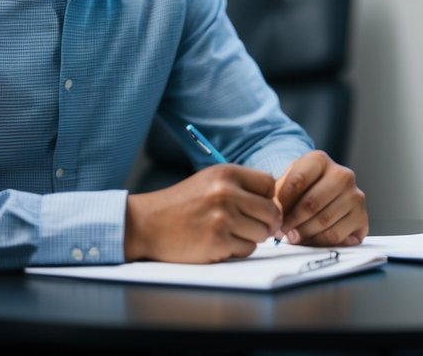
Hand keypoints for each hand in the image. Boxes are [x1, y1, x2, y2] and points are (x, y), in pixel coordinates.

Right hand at [125, 164, 280, 262]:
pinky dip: (237, 250)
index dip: (267, 198)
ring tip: (230, 233)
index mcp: (226, 173)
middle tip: (252, 226)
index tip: (258, 206)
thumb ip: (240, 186)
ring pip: (261, 233)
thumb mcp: (209, 181)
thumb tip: (274, 204)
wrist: (147, 223)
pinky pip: (247, 249)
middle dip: (266, 222)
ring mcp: (223, 218)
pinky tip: (220, 243)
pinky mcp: (218, 242)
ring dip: (251, 237)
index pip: (268, 184)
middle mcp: (226, 193)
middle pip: (271, 211)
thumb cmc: (181, 204)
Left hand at [274, 150, 367, 245]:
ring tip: (294, 236)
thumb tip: (278, 222)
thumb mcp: (285, 185)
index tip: (274, 215)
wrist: (321, 195)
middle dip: (292, 221)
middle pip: (311, 203)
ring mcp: (355, 196)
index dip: (282, 203)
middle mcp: (343, 175)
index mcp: (320, 160)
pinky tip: (311, 238)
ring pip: (324, 221)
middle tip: (282, 231)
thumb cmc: (300, 190)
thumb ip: (278, 200)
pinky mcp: (362, 217)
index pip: (297, 181)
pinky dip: (319, 241)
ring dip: (304, 233)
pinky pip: (336, 235)